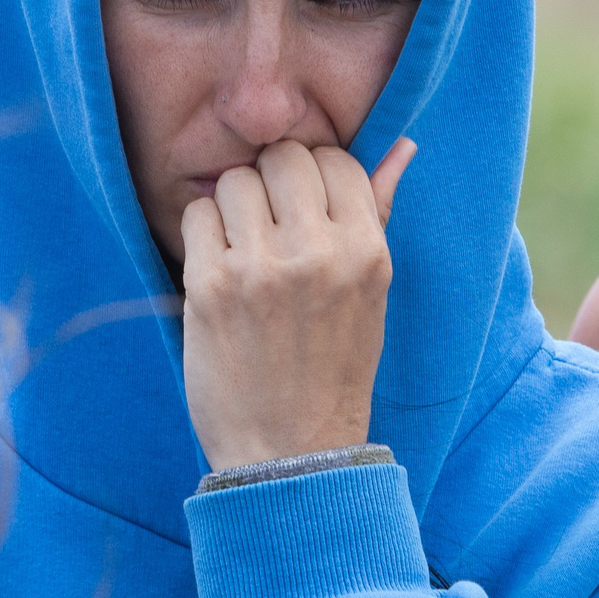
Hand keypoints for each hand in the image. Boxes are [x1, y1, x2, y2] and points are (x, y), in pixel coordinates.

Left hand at [179, 138, 417, 469]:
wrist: (290, 452)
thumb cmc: (335, 368)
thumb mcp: (372, 293)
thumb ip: (378, 213)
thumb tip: (401, 145)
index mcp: (367, 252)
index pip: (337, 159)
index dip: (316, 176)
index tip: (306, 209)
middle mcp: (317, 254)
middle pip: (284, 157)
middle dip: (273, 181)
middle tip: (271, 222)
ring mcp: (260, 269)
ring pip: (235, 180)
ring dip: (234, 206)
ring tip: (245, 248)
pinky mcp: (209, 286)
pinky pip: (197, 215)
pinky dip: (204, 234)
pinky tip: (220, 268)